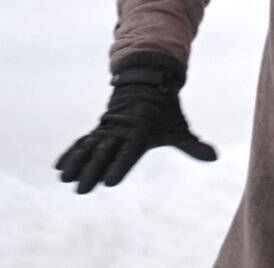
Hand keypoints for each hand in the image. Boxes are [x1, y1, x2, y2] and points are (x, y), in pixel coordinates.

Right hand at [55, 52, 216, 193]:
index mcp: (140, 133)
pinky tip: (59, 168)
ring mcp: (108, 130)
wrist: (148, 84)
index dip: (119, 167)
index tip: (109, 183)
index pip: (129, 153)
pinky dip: (72, 153)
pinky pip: (83, 142)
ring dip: (77, 163)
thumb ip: (193, 146)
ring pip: (90, 148)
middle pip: (104, 154)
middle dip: (92, 171)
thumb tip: (214, 157)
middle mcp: (121, 132)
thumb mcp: (180, 128)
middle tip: (80, 190)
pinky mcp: (101, 130)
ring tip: (63, 179)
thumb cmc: (166, 112)